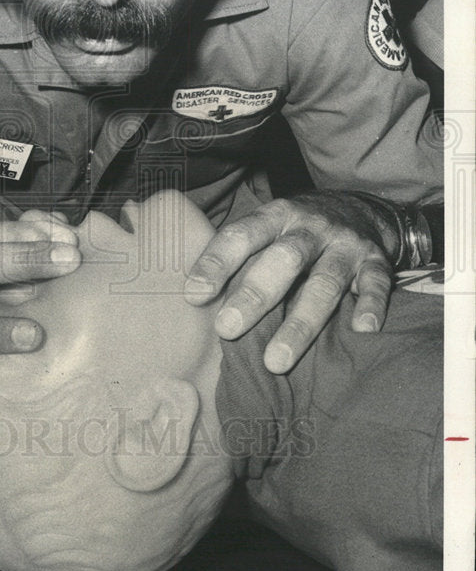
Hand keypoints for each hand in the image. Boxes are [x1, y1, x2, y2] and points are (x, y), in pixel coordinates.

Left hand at [184, 193, 395, 372]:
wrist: (361, 209)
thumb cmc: (297, 230)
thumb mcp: (269, 229)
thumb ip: (240, 256)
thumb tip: (196, 297)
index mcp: (276, 216)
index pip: (242, 235)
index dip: (217, 262)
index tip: (194, 295)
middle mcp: (311, 227)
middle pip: (283, 259)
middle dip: (254, 295)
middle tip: (227, 329)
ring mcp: (346, 245)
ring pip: (325, 282)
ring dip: (301, 323)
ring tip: (276, 360)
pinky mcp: (376, 263)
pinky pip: (376, 286)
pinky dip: (371, 308)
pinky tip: (361, 332)